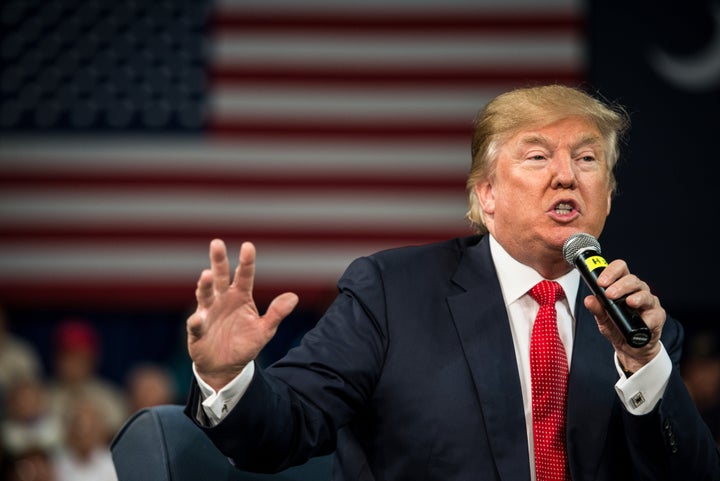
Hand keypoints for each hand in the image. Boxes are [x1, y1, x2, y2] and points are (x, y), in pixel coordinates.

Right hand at [186, 239, 298, 390]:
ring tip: (206, 275)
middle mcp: (222, 300)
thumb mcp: (265, 330)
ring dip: (205, 285)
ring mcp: (208, 313)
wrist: (226, 367)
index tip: (248, 246)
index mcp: (240, 297)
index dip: (246, 262)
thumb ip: (277, 313)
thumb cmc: (245, 344)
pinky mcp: (197, 330)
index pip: (244, 276)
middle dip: (218, 260)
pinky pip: (196, 324)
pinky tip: (198, 318)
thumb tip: (293, 297)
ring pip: (205, 295)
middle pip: (220, 277)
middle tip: (217, 243)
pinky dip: (197, 320)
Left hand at [582, 259, 664, 372]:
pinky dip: (648, 317)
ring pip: (644, 293)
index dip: (611, 271)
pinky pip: (655, 313)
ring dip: (636, 297)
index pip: (620, 269)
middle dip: (620, 286)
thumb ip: (597, 309)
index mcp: (622, 286)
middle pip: (632, 279)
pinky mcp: (657, 315)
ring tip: (629, 302)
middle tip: (610, 294)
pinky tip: (643, 321)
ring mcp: (648, 302)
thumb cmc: (617, 328)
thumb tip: (589, 300)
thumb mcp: (603, 320)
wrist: (630, 347)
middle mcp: (637, 290)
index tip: (601, 282)